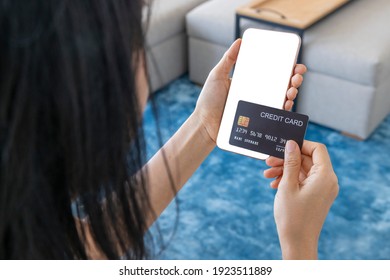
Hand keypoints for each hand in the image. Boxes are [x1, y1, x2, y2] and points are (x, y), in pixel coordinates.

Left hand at [193, 39, 306, 142]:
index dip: (286, 67)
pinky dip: (284, 109)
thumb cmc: (208, 101)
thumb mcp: (217, 76)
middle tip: (297, 75)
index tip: (294, 62)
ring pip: (281, 99)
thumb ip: (228, 60)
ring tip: (291, 89)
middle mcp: (257, 94)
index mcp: (250, 82)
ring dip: (292, 92)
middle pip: (281, 85)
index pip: (272, 72)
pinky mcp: (258, 121)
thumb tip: (239, 41)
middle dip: (294, 79)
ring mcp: (258, 108)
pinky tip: (286, 103)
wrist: (204, 124)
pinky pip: (275, 115)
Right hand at [264, 140, 338, 258]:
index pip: (317, 149)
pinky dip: (289, 180)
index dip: (300, 145)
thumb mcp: (288, 185)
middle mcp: (327, 181)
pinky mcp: (316, 196)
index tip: (283, 147)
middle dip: (286, 159)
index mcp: (325, 176)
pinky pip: (303, 181)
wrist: (297, 243)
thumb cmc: (292, 216)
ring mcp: (322, 189)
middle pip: (307, 160)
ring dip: (284, 170)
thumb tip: (291, 144)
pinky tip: (274, 185)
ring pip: (303, 170)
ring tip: (267, 175)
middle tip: (268, 162)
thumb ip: (290, 162)